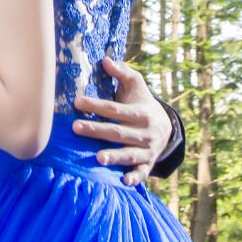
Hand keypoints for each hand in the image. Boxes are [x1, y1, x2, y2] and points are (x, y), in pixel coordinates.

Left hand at [73, 57, 174, 186]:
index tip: (77, 102)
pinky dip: (134, 178)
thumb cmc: (142, 102)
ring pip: (129, 154)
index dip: (96, 106)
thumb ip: (122, 72)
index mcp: (140, 112)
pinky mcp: (147, 164)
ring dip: (114, 156)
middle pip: (118, 132)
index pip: (115, 109)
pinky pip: (141, 173)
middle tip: (76, 128)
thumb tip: (105, 60)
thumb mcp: (136, 85)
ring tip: (97, 157)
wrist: (166, 127)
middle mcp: (144, 132)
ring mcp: (147, 150)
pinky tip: (123, 182)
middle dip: (97, 130)